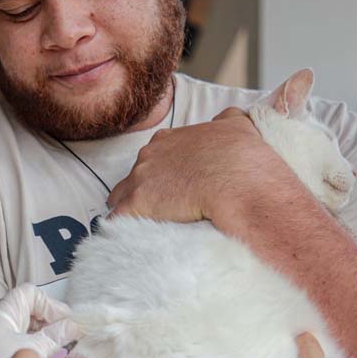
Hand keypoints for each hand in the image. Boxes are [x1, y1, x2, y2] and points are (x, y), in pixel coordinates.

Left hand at [0, 284, 82, 357]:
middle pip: (38, 321)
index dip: (49, 305)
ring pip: (40, 343)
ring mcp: (6, 347)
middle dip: (61, 332)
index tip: (65, 321)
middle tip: (78, 343)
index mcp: (4, 316)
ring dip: (62, 353)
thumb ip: (53, 337)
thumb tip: (72, 326)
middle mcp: (4, 328)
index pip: (29, 295)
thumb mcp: (30, 350)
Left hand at [108, 108, 284, 224]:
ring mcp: (140, 179)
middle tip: (160, 207)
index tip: (170, 185)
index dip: (159, 173)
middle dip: (143, 191)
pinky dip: (122, 228)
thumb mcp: (237, 126)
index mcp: (168, 140)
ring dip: (130, 210)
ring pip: (120, 197)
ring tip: (142, 226)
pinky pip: (117, 220)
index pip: (153, 157)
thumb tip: (228, 117)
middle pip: (134, 176)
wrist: (237, 182)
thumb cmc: (239, 158)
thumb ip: (227, 120)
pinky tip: (129, 240)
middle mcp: (148, 156)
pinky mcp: (136, 205)